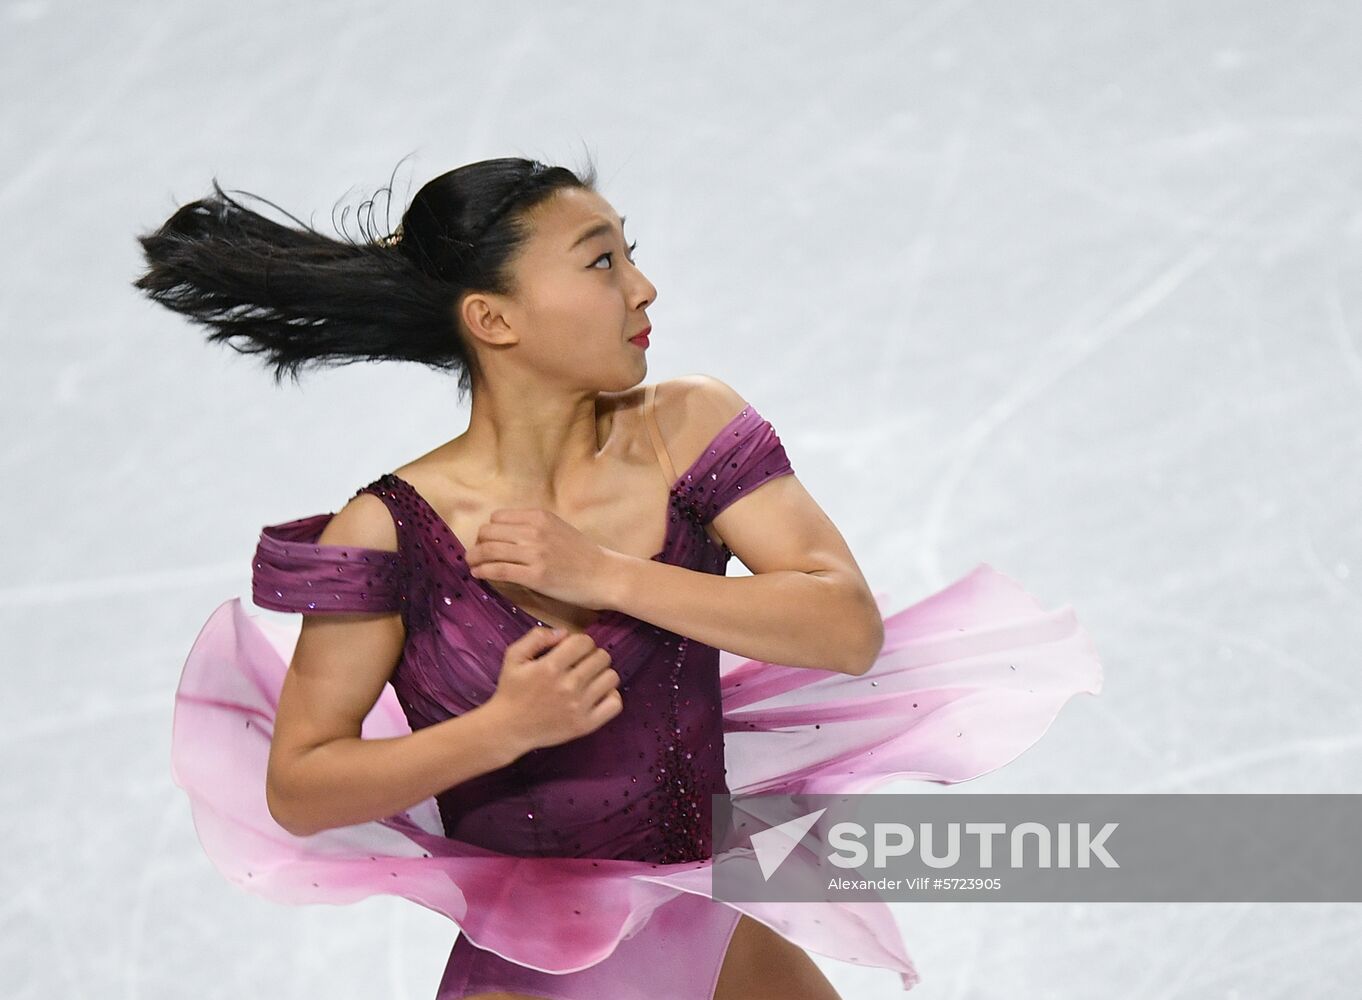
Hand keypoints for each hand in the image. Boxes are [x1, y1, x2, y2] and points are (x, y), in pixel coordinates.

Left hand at [464, 508, 622, 609]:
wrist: (605, 575)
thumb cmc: (583, 554)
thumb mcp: (558, 528)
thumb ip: (533, 527)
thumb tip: (504, 534)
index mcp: (539, 516)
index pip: (497, 517)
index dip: (489, 530)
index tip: (488, 541)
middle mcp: (534, 531)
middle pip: (488, 532)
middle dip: (478, 544)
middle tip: (476, 554)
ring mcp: (534, 553)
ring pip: (488, 550)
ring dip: (474, 558)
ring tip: (472, 564)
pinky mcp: (534, 575)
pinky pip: (498, 570)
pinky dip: (483, 571)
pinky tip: (478, 574)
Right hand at [486, 626, 623, 752]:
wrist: (508, 729)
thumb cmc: (511, 690)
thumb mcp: (514, 656)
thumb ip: (537, 637)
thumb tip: (564, 632)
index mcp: (550, 667)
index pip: (585, 642)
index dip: (581, 642)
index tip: (573, 651)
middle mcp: (568, 686)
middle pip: (602, 658)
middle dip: (592, 656)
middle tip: (581, 664)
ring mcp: (578, 707)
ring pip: (611, 678)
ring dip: (602, 674)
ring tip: (589, 679)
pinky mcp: (585, 725)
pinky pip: (615, 704)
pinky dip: (610, 696)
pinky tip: (597, 695)